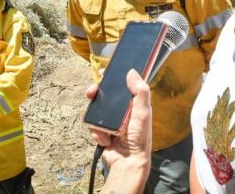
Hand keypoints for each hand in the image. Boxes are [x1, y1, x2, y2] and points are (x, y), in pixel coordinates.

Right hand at [86, 69, 151, 192]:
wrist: (127, 163)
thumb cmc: (139, 138)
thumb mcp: (143, 113)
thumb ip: (140, 92)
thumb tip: (131, 72)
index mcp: (133, 103)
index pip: (121, 85)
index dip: (112, 78)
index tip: (103, 73)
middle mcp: (121, 110)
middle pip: (104, 95)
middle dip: (96, 95)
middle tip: (91, 93)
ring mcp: (110, 120)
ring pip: (95, 110)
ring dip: (97, 120)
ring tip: (105, 131)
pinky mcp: (101, 130)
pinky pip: (92, 125)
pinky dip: (97, 132)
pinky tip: (106, 140)